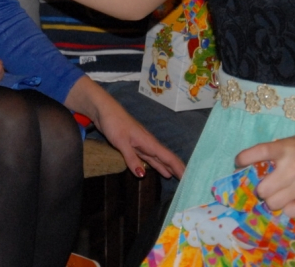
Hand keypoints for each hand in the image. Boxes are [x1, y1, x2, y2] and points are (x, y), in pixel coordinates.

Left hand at [66, 76, 185, 179]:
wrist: (104, 110)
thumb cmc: (113, 123)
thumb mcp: (121, 142)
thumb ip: (131, 158)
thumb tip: (142, 175)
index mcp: (149, 142)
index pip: (168, 158)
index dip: (180, 168)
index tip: (190, 179)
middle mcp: (149, 144)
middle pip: (167, 159)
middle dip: (179, 170)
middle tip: (190, 183)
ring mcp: (143, 145)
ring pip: (160, 160)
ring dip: (170, 169)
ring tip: (180, 179)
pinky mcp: (135, 146)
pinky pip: (151, 159)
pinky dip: (158, 166)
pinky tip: (163, 172)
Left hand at [235, 131, 294, 217]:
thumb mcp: (292, 140)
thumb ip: (274, 151)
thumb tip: (251, 165)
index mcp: (285, 148)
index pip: (258, 152)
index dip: (244, 158)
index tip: (239, 162)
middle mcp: (293, 166)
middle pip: (262, 189)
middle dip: (258, 188)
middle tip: (263, 185)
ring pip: (274, 203)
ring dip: (271, 200)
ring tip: (275, 194)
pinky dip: (289, 210)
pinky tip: (289, 203)